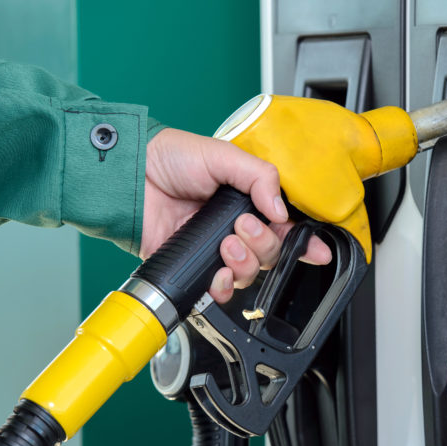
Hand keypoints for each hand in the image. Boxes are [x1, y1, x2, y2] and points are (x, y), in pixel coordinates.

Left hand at [142, 127, 331, 302]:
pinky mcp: (193, 267)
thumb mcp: (222, 155)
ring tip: (225, 242)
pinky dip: (222, 285)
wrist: (128, 177)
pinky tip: (215, 270)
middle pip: (271, 253)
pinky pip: (219, 290)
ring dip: (244, 262)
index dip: (305, 243)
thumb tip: (280, 210)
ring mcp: (214, 249)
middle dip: (264, 244)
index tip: (319, 252)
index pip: (284, 227)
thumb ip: (259, 177)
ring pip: (249, 273)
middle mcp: (234, 228)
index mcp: (247, 202)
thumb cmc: (168, 157)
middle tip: (242, 226)